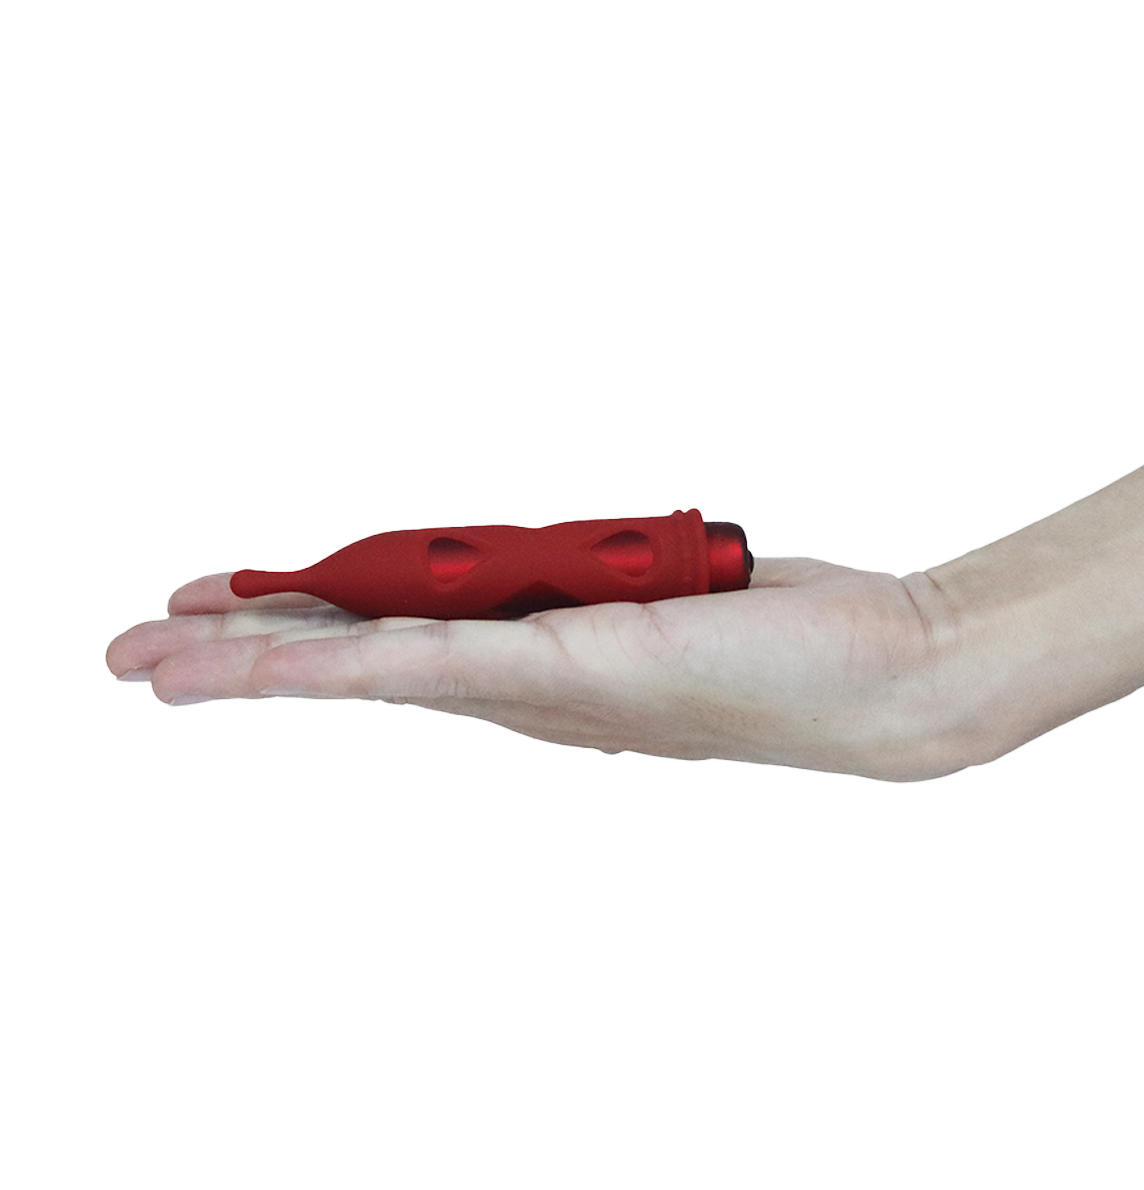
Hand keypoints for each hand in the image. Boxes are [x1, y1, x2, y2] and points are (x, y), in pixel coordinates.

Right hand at [106, 558, 959, 780]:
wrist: (879, 676)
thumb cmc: (784, 635)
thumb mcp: (656, 591)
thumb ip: (588, 589)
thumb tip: (555, 580)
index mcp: (534, 667)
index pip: (391, 643)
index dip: (303, 630)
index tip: (233, 606)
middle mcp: (521, 689)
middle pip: (356, 665)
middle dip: (240, 658)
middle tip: (137, 651)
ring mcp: (535, 687)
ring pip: (364, 671)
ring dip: (249, 665)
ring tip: (147, 658)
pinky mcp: (564, 673)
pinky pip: (421, 665)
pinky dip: (327, 662)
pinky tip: (249, 660)